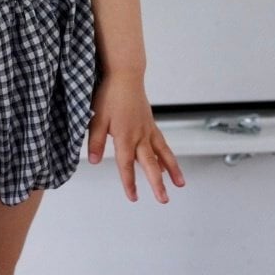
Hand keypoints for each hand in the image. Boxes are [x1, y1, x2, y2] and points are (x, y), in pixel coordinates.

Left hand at [85, 72, 185, 202]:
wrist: (125, 75)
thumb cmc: (110, 95)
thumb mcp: (96, 119)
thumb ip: (95, 141)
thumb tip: (94, 161)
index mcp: (125, 137)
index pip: (126, 165)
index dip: (130, 183)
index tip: (134, 197)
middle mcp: (140, 136)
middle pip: (150, 164)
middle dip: (157, 184)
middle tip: (163, 199)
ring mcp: (148, 130)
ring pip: (163, 154)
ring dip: (172, 170)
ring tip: (180, 184)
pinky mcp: (151, 124)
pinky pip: (162, 143)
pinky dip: (167, 156)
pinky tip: (169, 165)